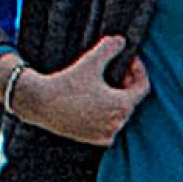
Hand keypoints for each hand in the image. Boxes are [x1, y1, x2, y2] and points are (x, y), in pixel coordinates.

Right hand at [10, 37, 150, 145]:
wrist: (39, 104)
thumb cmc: (66, 83)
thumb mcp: (90, 61)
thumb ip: (109, 48)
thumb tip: (122, 40)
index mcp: (122, 105)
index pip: (143, 87)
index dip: (139, 71)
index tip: (128, 60)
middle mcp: (118, 123)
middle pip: (131, 100)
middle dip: (127, 83)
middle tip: (117, 70)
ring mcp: (107, 134)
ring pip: (120, 113)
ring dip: (116, 98)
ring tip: (104, 85)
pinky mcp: (95, 140)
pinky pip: (109, 125)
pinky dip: (106, 113)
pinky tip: (94, 101)